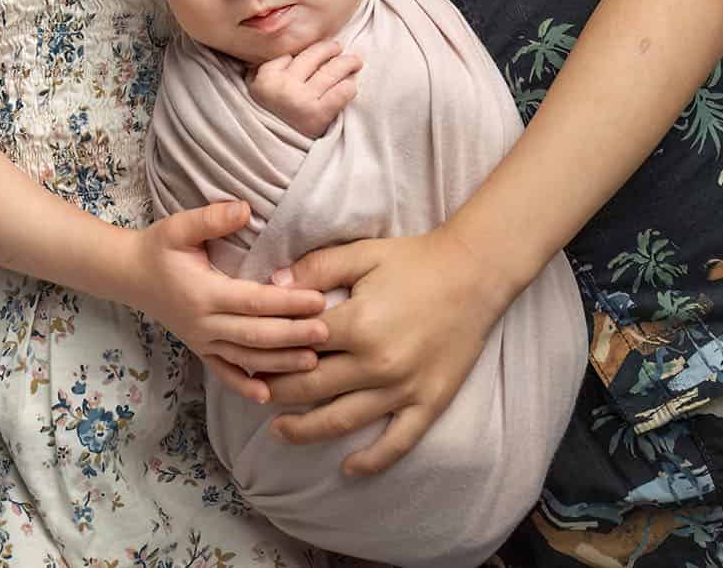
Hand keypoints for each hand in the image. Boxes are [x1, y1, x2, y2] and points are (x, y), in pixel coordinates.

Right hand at [124, 201, 332, 403]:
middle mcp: (203, 323)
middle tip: (327, 333)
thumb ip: (211, 218)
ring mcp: (201, 340)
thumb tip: (245, 208)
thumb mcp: (179, 226)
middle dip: (293, 335)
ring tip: (313, 363)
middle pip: (255, 334)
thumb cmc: (158, 248)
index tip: (318, 299)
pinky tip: (267, 395)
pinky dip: (244, 385)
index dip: (287, 302)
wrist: (128, 275)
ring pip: (245, 357)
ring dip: (279, 362)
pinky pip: (223, 372)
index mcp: (203, 293)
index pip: (254, 300)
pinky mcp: (199, 349)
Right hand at [248, 40, 362, 137]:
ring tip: (355, 61)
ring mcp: (302, 100)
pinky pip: (339, 93)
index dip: (307, 49)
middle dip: (330, 49)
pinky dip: (348, 87)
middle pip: (313, 57)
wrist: (269, 158)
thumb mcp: (253, 91)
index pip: (291, 53)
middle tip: (339, 48)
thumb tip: (287, 52)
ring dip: (347, 63)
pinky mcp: (318, 115)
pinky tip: (351, 85)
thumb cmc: (264, 120)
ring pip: (330, 72)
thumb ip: (265, 69)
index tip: (316, 48)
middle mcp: (284, 85)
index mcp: (266, 78)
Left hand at [261, 228, 508, 474]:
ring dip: (305, 430)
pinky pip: (397, 442)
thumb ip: (316, 268)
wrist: (474, 274)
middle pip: (312, 389)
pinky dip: (372, 460)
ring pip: (343, 421)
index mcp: (357, 324)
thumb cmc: (416, 260)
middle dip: (276, 394)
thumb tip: (273, 282)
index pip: (297, 349)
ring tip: (279, 431)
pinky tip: (349, 468)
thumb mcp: (362, 253)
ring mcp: (403, 388)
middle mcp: (377, 363)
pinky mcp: (429, 402)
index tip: (247, 360)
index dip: (268, 355)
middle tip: (253, 394)